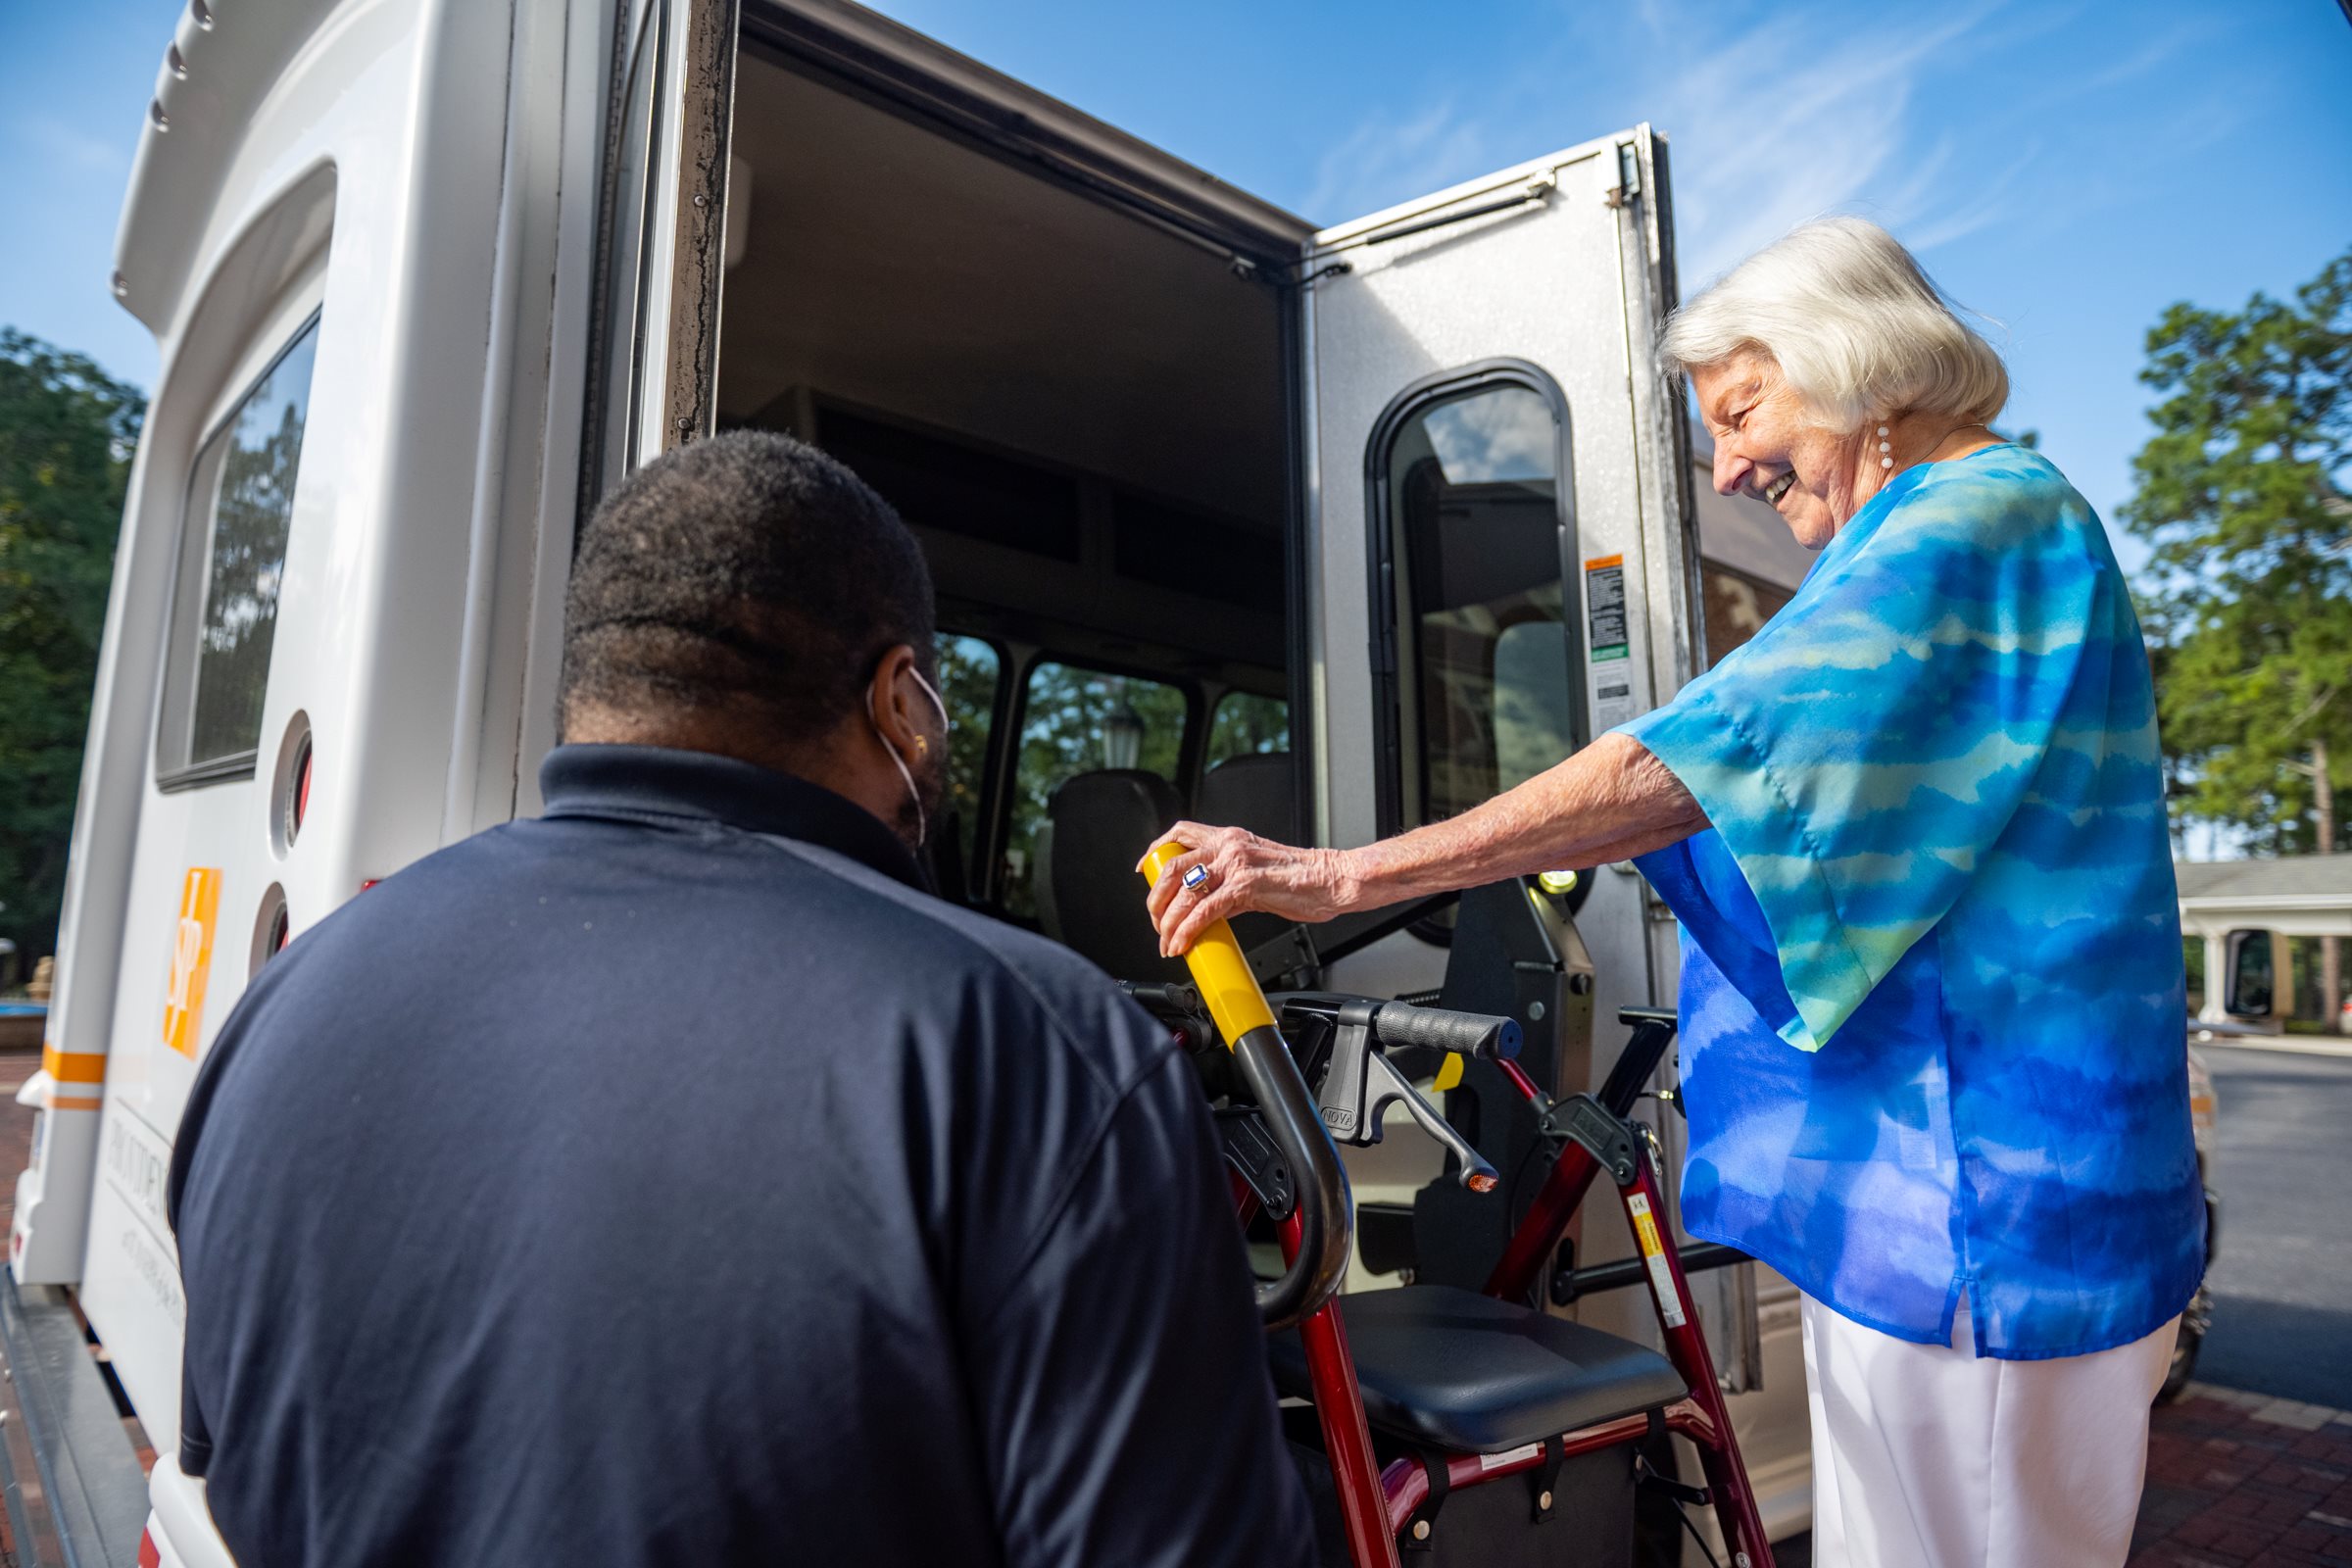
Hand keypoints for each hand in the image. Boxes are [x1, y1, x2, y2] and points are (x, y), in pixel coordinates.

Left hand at [1138, 822, 1360, 957]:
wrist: (1333, 881)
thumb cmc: (1303, 879)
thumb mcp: (1257, 873)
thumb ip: (1229, 885)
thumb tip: (1207, 908)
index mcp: (1230, 837)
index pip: (1180, 834)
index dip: (1155, 851)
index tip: (1143, 871)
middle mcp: (1229, 845)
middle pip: (1172, 866)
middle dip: (1156, 899)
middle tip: (1156, 921)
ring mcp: (1236, 864)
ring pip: (1183, 891)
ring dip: (1168, 921)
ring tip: (1167, 941)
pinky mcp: (1246, 886)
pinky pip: (1204, 911)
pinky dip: (1187, 931)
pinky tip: (1183, 943)